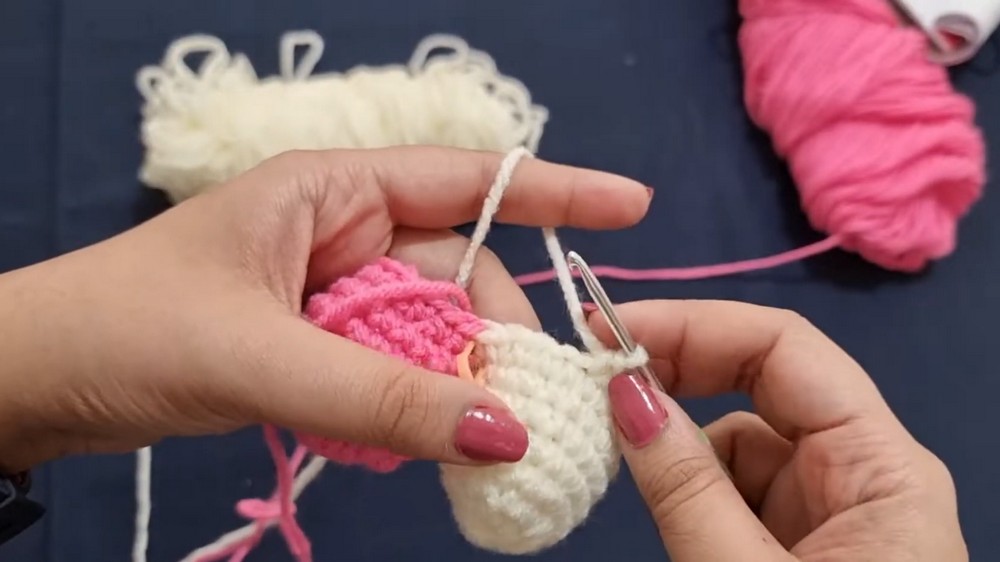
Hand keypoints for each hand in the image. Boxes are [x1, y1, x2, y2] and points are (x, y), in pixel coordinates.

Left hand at [0, 147, 650, 472]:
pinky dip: (406, 406)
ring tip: (454, 437)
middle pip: (456, 278)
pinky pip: (390, 370)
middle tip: (518, 410)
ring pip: (426, 333)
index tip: (634, 208)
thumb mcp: (260, 357)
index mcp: (330, 191)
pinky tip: (398, 440)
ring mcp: (328, 292)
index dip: (556, 191)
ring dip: (445, 384)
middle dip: (488, 339)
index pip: (466, 178)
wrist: (26, 382)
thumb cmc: (123, 332)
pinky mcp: (312, 343)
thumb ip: (385, 395)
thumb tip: (507, 431)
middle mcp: (341, 233)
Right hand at [591, 300, 964, 560]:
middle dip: (679, 370)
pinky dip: (686, 484)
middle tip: (593, 376)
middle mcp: (863, 473)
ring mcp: (830, 511)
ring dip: (675, 437)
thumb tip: (622, 388)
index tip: (604, 332)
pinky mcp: (798, 545)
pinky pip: (735, 489)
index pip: (786, 350)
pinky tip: (655, 501)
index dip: (695, 325)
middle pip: (764, 384)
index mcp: (882, 467)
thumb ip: (683, 485)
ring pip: (741, 440)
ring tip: (610, 445)